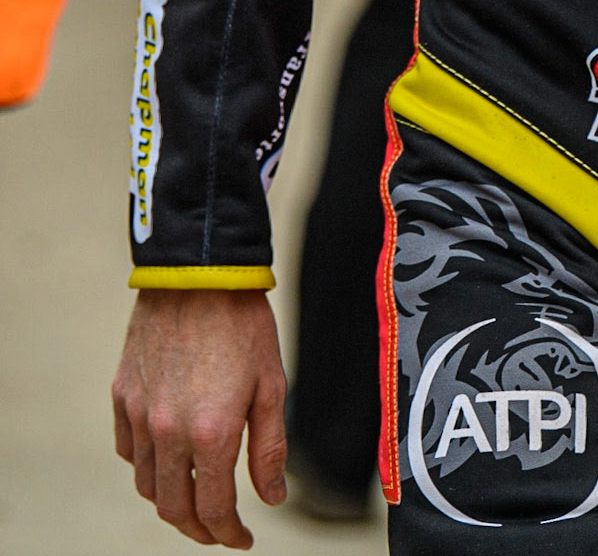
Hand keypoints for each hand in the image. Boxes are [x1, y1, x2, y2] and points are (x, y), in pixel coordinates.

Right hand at [112, 289, 286, 546]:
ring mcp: (139, 415)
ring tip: (194, 497)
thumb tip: (271, 497)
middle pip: (173, 508)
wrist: (200, 271)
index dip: (229, 534)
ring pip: (145, 484)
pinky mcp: (122, 394)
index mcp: (212, 433)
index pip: (214, 510)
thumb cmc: (243, 323)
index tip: (243, 539)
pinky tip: (167, 457)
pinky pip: (127, 449)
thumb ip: (269, 447)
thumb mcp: (271, 384)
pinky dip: (145, 465)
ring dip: (170, 500)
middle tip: (218, 529)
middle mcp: (168, 432)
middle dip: (198, 529)